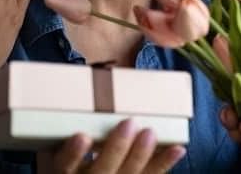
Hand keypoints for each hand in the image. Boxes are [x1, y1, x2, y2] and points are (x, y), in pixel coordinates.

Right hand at [51, 119, 185, 173]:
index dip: (73, 153)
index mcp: (67, 170)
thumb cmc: (76, 152)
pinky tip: (177, 149)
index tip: (82, 136)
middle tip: (128, 123)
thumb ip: (74, 117)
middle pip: (100, 172)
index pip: (65, 165)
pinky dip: (164, 163)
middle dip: (116, 148)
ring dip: (140, 156)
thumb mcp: (64, 140)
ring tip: (150, 132)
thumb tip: (90, 76)